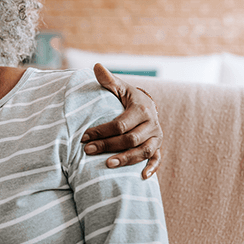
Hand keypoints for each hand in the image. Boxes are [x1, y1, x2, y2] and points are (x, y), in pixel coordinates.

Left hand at [81, 63, 162, 178]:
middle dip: (108, 146)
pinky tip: (141, 177)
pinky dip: (152, 169)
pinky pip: (157, 160)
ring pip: (144, 151)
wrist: (147, 105)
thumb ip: (107, 80)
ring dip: (126, 159)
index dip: (102, 131)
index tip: (84, 136)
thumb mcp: (119, 87)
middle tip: (88, 151)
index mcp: (142, 108)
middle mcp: (152, 123)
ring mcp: (157, 137)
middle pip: (131, 139)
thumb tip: (96, 66)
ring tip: (107, 165)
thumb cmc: (127, 97)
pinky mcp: (159, 147)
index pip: (120, 123)